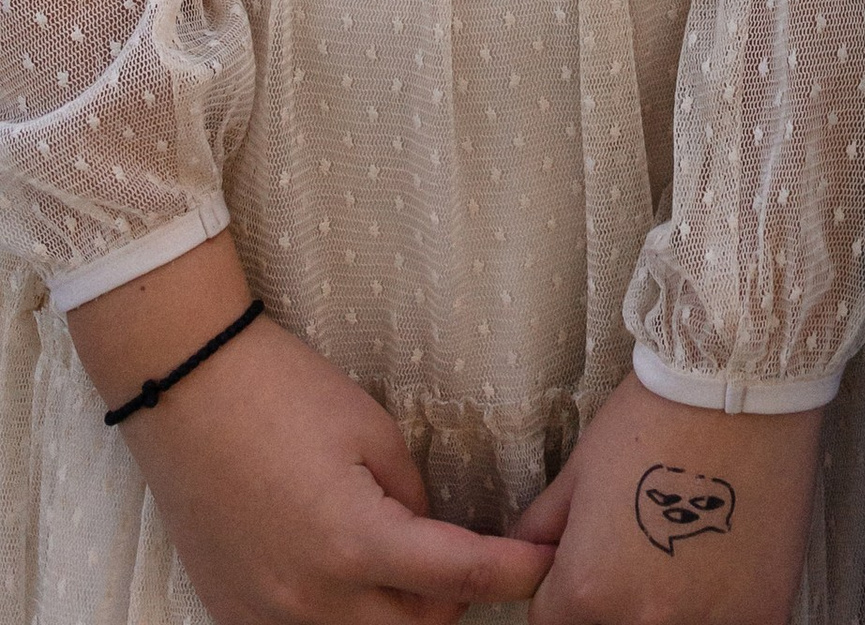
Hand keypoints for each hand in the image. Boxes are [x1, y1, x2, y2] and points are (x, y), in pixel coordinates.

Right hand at [69, 240, 549, 624]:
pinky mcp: (235, 617)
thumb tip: (428, 538)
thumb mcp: (372, 432)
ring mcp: (268, 618)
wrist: (187, 394)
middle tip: (469, 556)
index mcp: (356, 544)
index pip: (462, 578)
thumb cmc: (284, 395)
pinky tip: (348, 576)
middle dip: (453, 599)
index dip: (515, 573)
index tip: (545, 563)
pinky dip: (341, 616)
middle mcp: (312, 600)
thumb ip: (411, 498)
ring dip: (397, 613)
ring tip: (407, 564)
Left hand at [518, 370, 821, 623]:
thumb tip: (524, 560)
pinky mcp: (762, 616)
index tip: (591, 559)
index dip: (566, 587)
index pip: (551, 622)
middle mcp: (642, 621)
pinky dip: (724, 605)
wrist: (739, 379)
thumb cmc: (653, 415)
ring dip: (670, 605)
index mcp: (587, 590)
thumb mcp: (580, 469)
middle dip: (614, 598)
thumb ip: (541, 529)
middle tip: (641, 551)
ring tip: (690, 556)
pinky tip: (731, 562)